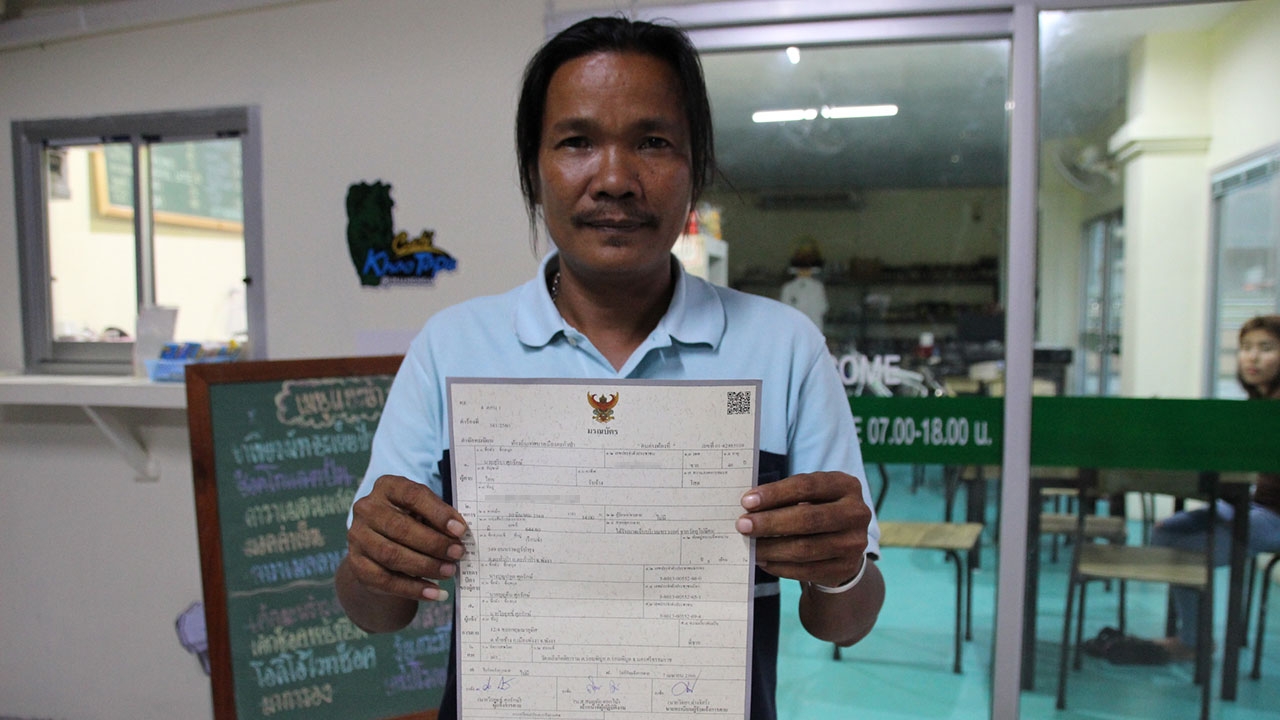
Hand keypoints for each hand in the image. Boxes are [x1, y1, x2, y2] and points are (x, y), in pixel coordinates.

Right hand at [344, 474, 467, 601]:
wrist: (380, 548)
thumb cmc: (410, 522)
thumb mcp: (423, 512)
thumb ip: (438, 518)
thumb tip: (460, 533)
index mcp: (387, 487)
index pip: (412, 495)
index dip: (438, 513)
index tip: (460, 529)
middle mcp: (367, 509)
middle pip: (400, 528)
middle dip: (434, 543)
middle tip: (457, 553)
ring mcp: (357, 537)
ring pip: (392, 555)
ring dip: (425, 566)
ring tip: (449, 571)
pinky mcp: (357, 564)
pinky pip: (386, 580)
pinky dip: (413, 588)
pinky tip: (434, 592)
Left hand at [735, 471, 870, 587]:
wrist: (844, 545)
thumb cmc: (817, 510)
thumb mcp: (810, 496)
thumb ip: (786, 497)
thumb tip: (749, 506)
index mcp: (846, 485)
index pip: (807, 486)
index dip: (775, 493)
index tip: (747, 501)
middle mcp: (856, 513)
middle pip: (808, 518)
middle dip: (770, 522)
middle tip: (742, 525)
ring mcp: (854, 543)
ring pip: (806, 548)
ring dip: (771, 548)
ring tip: (750, 546)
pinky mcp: (845, 568)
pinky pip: (807, 570)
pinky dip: (780, 566)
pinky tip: (764, 561)